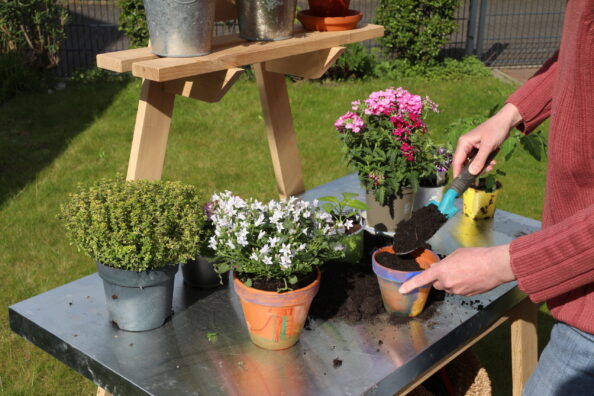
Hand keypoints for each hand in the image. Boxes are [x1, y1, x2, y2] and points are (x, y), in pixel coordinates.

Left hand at [399, 244, 515, 295]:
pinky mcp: (466, 295)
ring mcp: (457, 291)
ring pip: (449, 287)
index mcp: (441, 270)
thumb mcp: (456, 254)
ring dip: (452, 281)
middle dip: (440, 278)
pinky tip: (472, 277)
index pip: (422, 279)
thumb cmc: (476, 256)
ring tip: (466, 271)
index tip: (402, 290)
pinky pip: (459, 290)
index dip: (410, 285)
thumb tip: (439, 267)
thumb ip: (445, 263)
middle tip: (452, 269)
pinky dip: (462, 285)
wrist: (495, 266)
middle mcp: (447, 283)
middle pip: (437, 284)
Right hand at [452, 103, 522, 176]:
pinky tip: (492, 162)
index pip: (457, 161)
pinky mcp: (478, 149)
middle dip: (473, 170)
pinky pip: (477, 160)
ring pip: (472, 163)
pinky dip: (484, 163)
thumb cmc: (496, 130)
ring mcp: (471, 148)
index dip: (457, 173)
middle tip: (484, 172)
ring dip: (481, 167)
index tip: (460, 184)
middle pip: (464, 164)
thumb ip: (479, 160)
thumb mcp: (488, 146)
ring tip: (491, 166)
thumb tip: (472, 173)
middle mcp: (465, 146)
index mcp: (463, 143)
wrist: (506, 122)